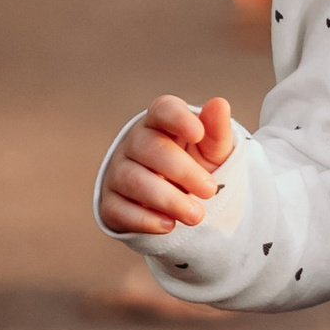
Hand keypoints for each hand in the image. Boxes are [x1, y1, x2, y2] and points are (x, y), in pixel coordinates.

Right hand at [99, 93, 234, 234]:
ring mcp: (119, 173)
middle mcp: (134, 143)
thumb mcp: (213, 151)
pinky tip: (169, 225)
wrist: (178, 202)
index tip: (198, 133)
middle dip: (182, 170)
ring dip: (168, 199)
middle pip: (149, 148)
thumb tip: (219, 103)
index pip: (163, 110)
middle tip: (210, 190)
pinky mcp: (110, 204)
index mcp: (160, 122)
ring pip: (134, 180)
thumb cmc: (196, 165)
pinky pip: (119, 210)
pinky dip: (145, 219)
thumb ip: (217, 130)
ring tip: (196, 215)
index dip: (178, 119)